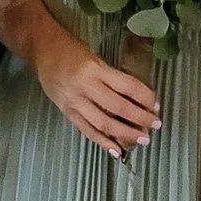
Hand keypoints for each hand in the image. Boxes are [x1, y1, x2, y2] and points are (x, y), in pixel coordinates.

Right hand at [29, 47, 158, 157]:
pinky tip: (117, 151)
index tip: (157, 106)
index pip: (127, 86)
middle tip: (155, 125)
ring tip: (142, 140)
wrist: (43, 50)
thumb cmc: (73, 51)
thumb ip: (113, 77)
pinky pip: (87, 130)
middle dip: (140, 119)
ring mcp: (74, 102)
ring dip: (125, 134)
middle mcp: (85, 86)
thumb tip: (137, 99)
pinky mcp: (67, 112)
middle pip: (118, 107)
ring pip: (103, 123)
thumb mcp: (96, 58)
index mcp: (96, 69)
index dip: (145, 98)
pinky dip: (103, 142)